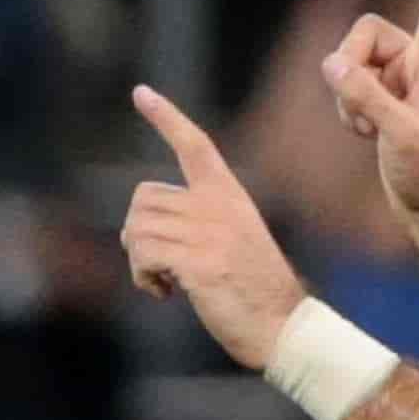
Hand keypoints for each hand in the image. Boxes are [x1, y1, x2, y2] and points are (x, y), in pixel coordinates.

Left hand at [121, 86, 306, 372]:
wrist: (283, 327)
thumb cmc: (254, 292)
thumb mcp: (232, 242)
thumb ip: (198, 223)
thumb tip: (140, 230)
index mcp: (229, 195)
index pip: (195, 144)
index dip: (166, 117)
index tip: (141, 92)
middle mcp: (217, 206)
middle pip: (143, 198)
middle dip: (138, 233)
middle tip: (159, 264)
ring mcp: (208, 233)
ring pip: (136, 228)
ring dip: (140, 262)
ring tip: (166, 282)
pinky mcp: (198, 262)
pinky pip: (143, 254)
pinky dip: (144, 278)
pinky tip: (166, 294)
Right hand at [319, 0, 418, 234]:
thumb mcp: (400, 132)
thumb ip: (366, 95)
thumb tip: (330, 63)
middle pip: (368, 30)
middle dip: (351, 63)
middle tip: (359, 106)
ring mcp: (402, 82)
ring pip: (352, 60)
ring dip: (347, 92)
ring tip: (366, 128)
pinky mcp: (385, 102)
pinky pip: (348, 85)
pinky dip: (345, 108)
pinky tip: (363, 135)